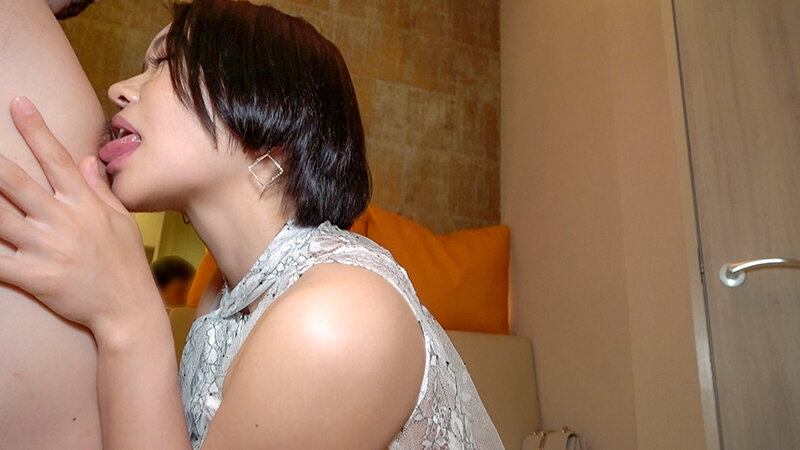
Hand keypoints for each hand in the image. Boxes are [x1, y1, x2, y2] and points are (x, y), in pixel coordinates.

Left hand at [0, 96, 158, 334]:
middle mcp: (62, 221)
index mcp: (83, 204)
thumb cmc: (126, 263)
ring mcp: (46, 249)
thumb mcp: (121, 220)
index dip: (36, 130)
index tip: (18, 103)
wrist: (128, 308)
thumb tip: (85, 160)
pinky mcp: (34, 277)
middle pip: (14, 183)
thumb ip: (98, 189)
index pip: (57, 159)